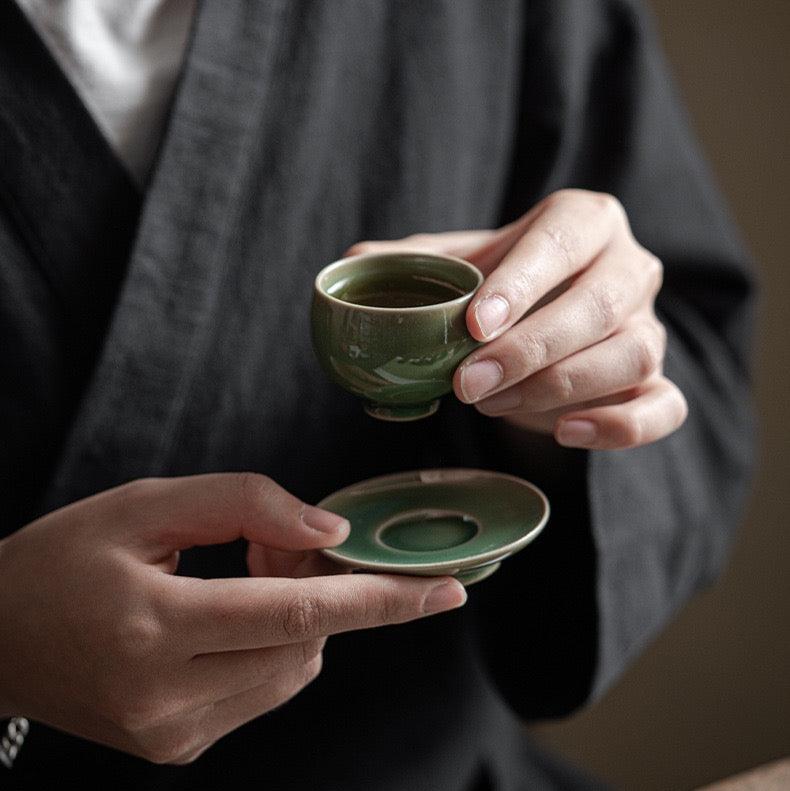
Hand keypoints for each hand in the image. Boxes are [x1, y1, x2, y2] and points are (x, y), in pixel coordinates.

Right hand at [0, 474, 465, 763]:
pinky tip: (230, 617)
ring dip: (298, 617)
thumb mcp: (146, 504)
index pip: (297, 616)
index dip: (381, 600)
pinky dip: (273, 646)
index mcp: (151, 629)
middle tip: (278, 547)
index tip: (447, 590)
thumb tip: (329, 532)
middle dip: (324, 589)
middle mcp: (165, 700)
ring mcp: (173, 737)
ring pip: (295, 669)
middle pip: (305, 643)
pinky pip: (266, 690)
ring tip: (239, 579)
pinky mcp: (179, 750)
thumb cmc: (64, 558)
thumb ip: (246, 504)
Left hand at [347, 189, 686, 448]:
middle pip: (600, 304)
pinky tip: (568, 433)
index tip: (473, 324)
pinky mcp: (658, 381)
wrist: (549, 323)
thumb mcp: (463, 266)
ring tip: (494, 405)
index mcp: (585, 222)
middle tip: (468, 384)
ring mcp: (651, 326)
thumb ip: (415, 262)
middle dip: (530, 349)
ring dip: (559, 387)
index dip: (521, 282)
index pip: (562, 240)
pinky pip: (663, 407)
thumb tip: (353, 261)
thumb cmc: (505, 287)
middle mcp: (630, 269)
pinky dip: (621, 426)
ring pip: (632, 355)